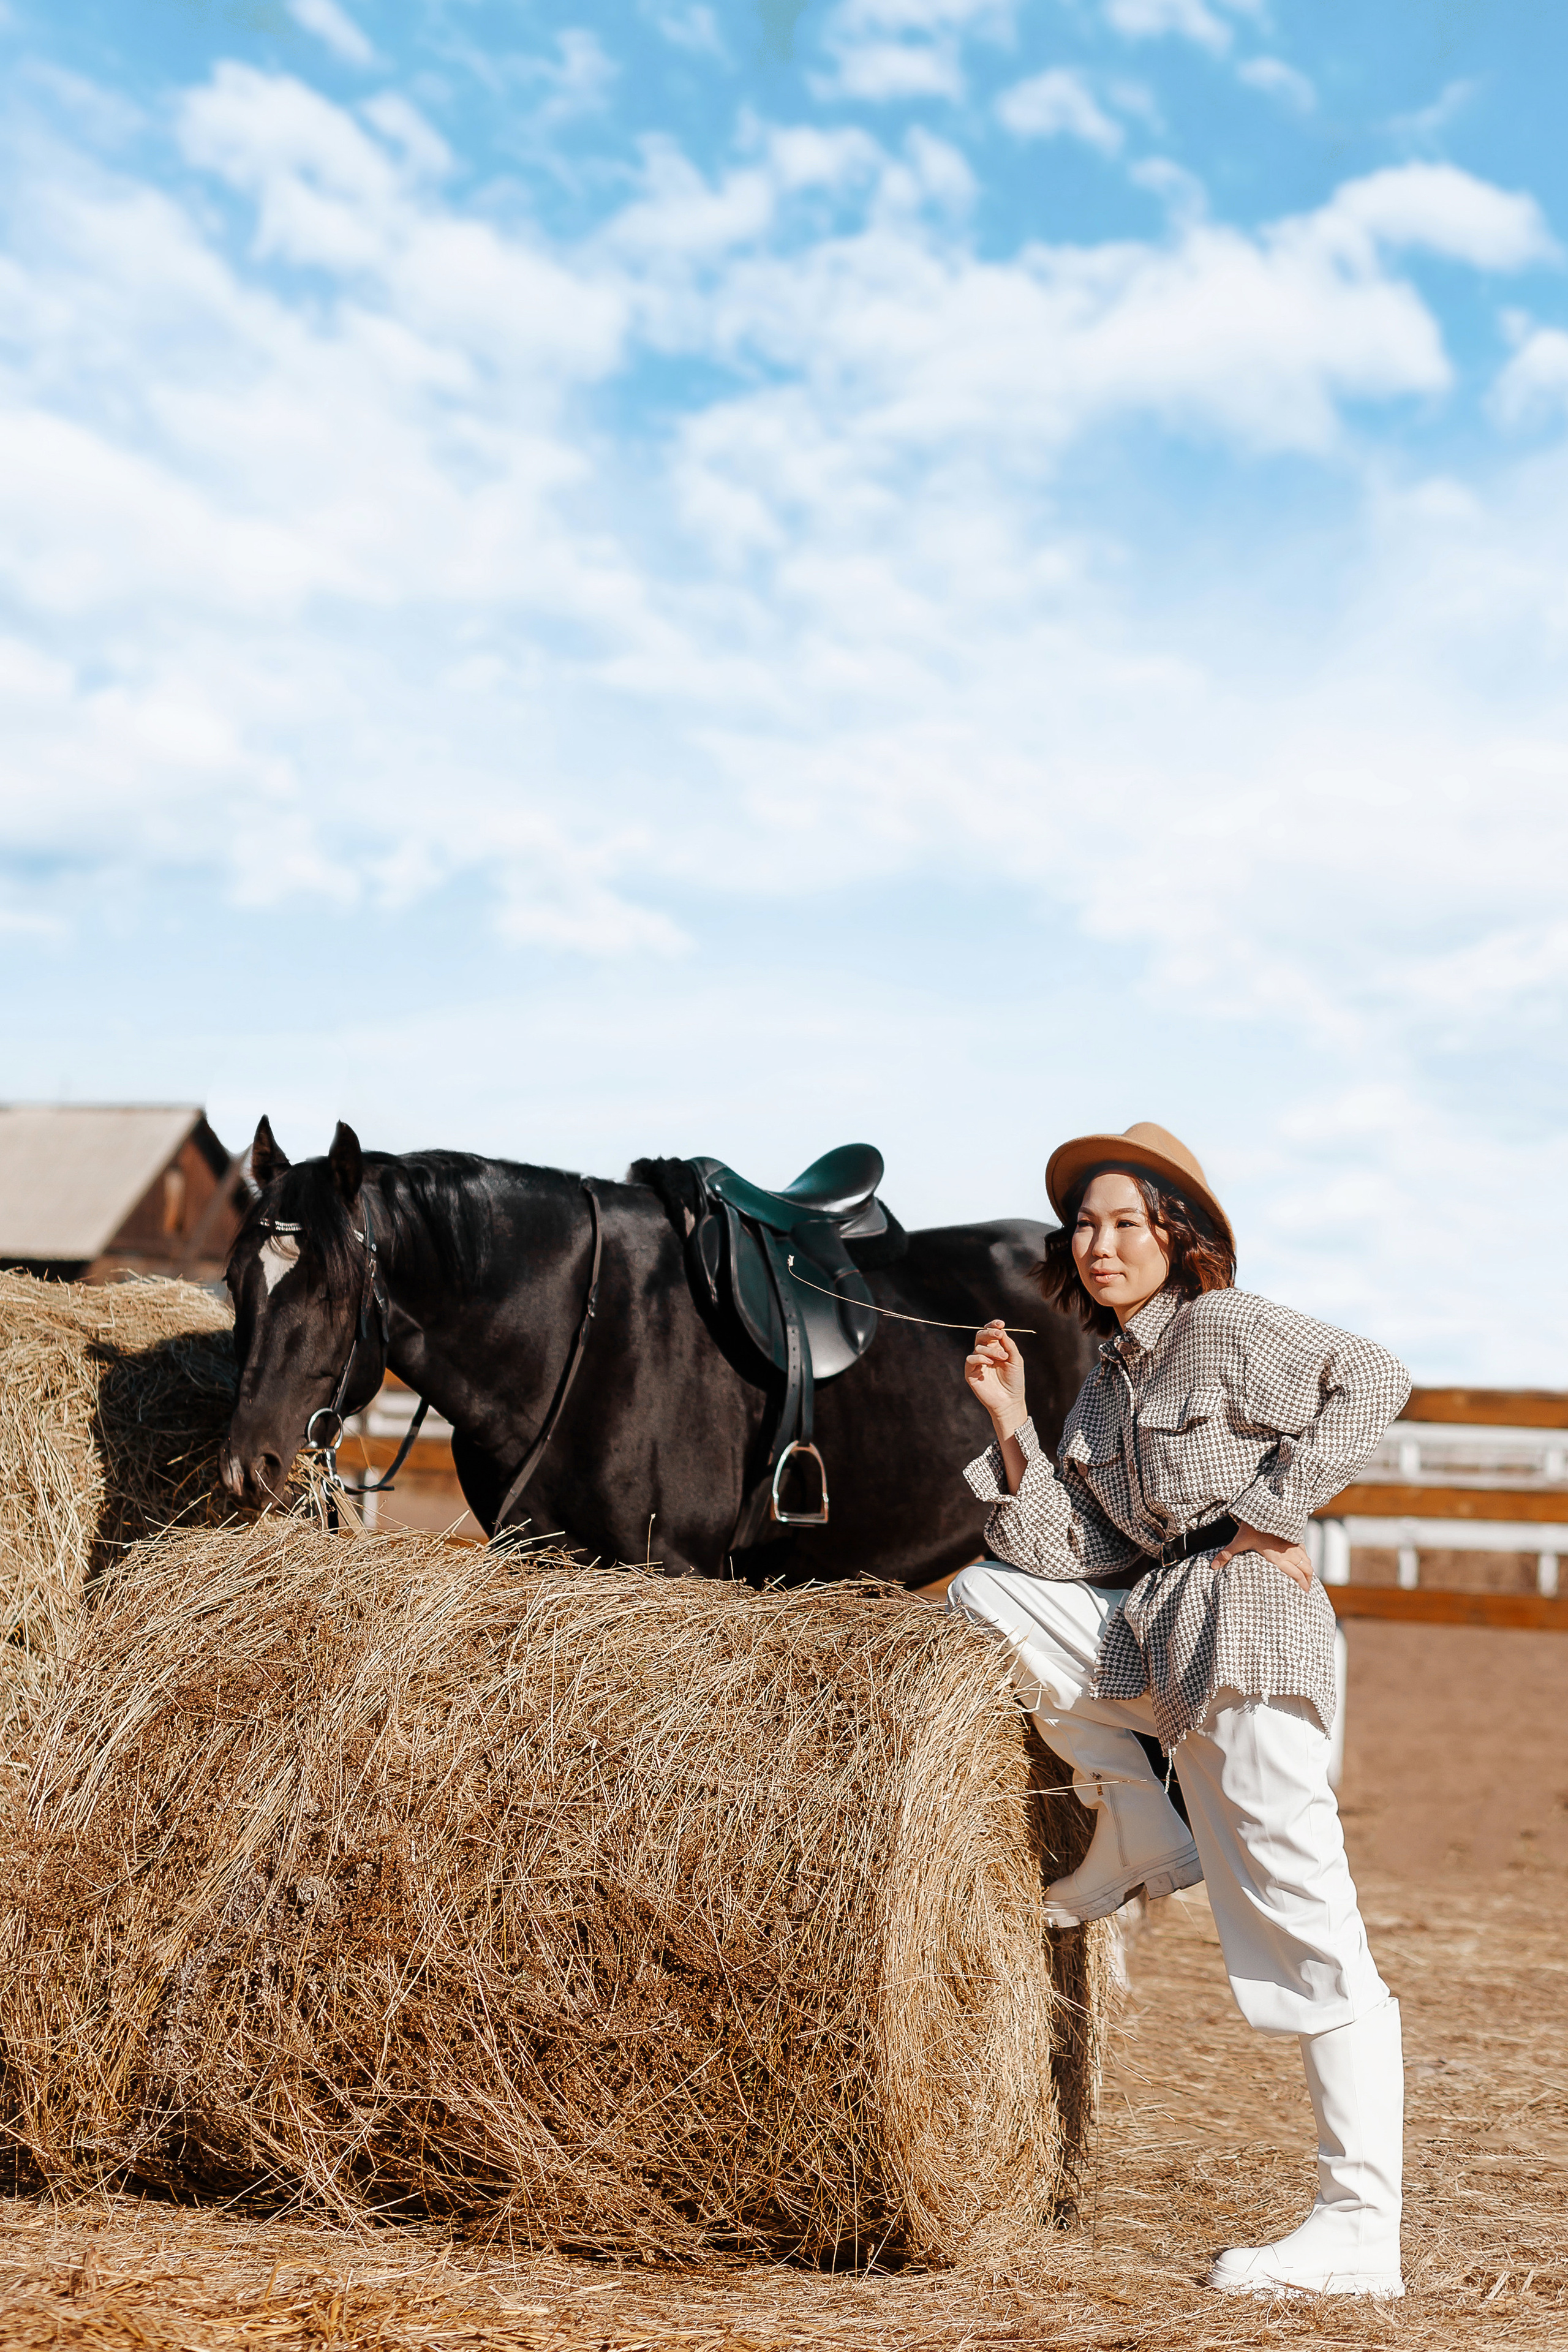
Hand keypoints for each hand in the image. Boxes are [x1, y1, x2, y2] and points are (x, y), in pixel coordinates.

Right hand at [965, 1320, 1027, 1436]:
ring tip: (1003, 1358)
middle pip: (981, 1335)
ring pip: (978, 1347)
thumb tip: (1001, 1331)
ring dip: (991, 1350)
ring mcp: (977, 1363)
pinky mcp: (970, 1373)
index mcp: (996, 1348)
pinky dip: (979, 1358)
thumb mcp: (1015, 1360)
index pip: (990, 1332)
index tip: (1001, 1324)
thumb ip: (1009, 1345)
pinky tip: (989, 1363)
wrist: (1010, 1401)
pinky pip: (970, 1360)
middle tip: (999, 1334)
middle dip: (989, 1332)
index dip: (993, 1325)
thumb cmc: (1014, 1381)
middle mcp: (985, 1353)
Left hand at [1214, 1520, 1313, 1593]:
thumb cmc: (1253, 1526)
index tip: (1305, 1592)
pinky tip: (1303, 1558)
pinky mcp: (1294, 1534)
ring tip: (1308, 1576)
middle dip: (1308, 1580)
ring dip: (1309, 1569)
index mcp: (1278, 1558)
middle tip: (1307, 1588)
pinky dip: (1306, 1556)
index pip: (1296, 1575)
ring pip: (1307, 1559)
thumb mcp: (1239, 1540)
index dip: (1303, 1584)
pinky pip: (1304, 1548)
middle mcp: (1289, 1553)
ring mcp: (1294, 1543)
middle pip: (1306, 1569)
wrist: (1267, 1508)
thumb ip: (1227, 1554)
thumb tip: (1213, 1566)